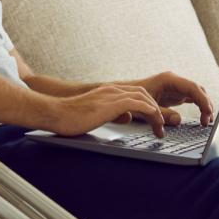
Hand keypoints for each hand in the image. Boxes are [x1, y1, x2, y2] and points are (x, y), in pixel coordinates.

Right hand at [47, 84, 168, 137]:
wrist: (56, 113)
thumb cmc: (70, 117)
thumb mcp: (97, 115)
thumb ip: (113, 113)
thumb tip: (127, 117)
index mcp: (109, 92)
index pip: (136, 94)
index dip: (149, 106)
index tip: (156, 121)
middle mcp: (112, 90)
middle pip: (143, 94)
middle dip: (156, 110)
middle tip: (162, 127)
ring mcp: (112, 95)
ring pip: (144, 98)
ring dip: (156, 113)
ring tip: (161, 128)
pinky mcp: (111, 103)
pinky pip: (139, 104)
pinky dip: (151, 112)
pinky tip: (155, 121)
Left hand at [121, 71, 214, 127]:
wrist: (124, 96)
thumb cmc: (132, 100)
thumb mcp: (146, 108)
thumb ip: (163, 114)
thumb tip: (179, 120)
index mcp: (169, 79)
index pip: (192, 87)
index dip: (202, 100)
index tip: (207, 113)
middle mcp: (175, 81)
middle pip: (197, 90)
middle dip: (206, 104)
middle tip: (208, 121)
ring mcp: (176, 87)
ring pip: (197, 95)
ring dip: (204, 107)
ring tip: (206, 122)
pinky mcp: (176, 94)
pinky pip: (192, 99)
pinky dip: (198, 107)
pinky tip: (202, 118)